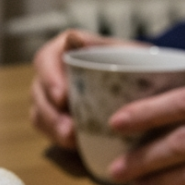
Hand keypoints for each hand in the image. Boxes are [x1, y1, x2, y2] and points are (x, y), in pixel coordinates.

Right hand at [29, 29, 145, 149]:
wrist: (146, 85)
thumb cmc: (135, 63)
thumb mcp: (125, 51)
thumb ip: (100, 45)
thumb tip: (73, 38)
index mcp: (64, 50)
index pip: (44, 60)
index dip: (49, 78)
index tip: (63, 97)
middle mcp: (52, 73)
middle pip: (38, 92)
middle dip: (51, 113)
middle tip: (69, 130)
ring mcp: (51, 97)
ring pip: (39, 114)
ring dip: (53, 129)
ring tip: (72, 141)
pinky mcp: (57, 119)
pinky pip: (49, 131)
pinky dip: (59, 140)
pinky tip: (75, 146)